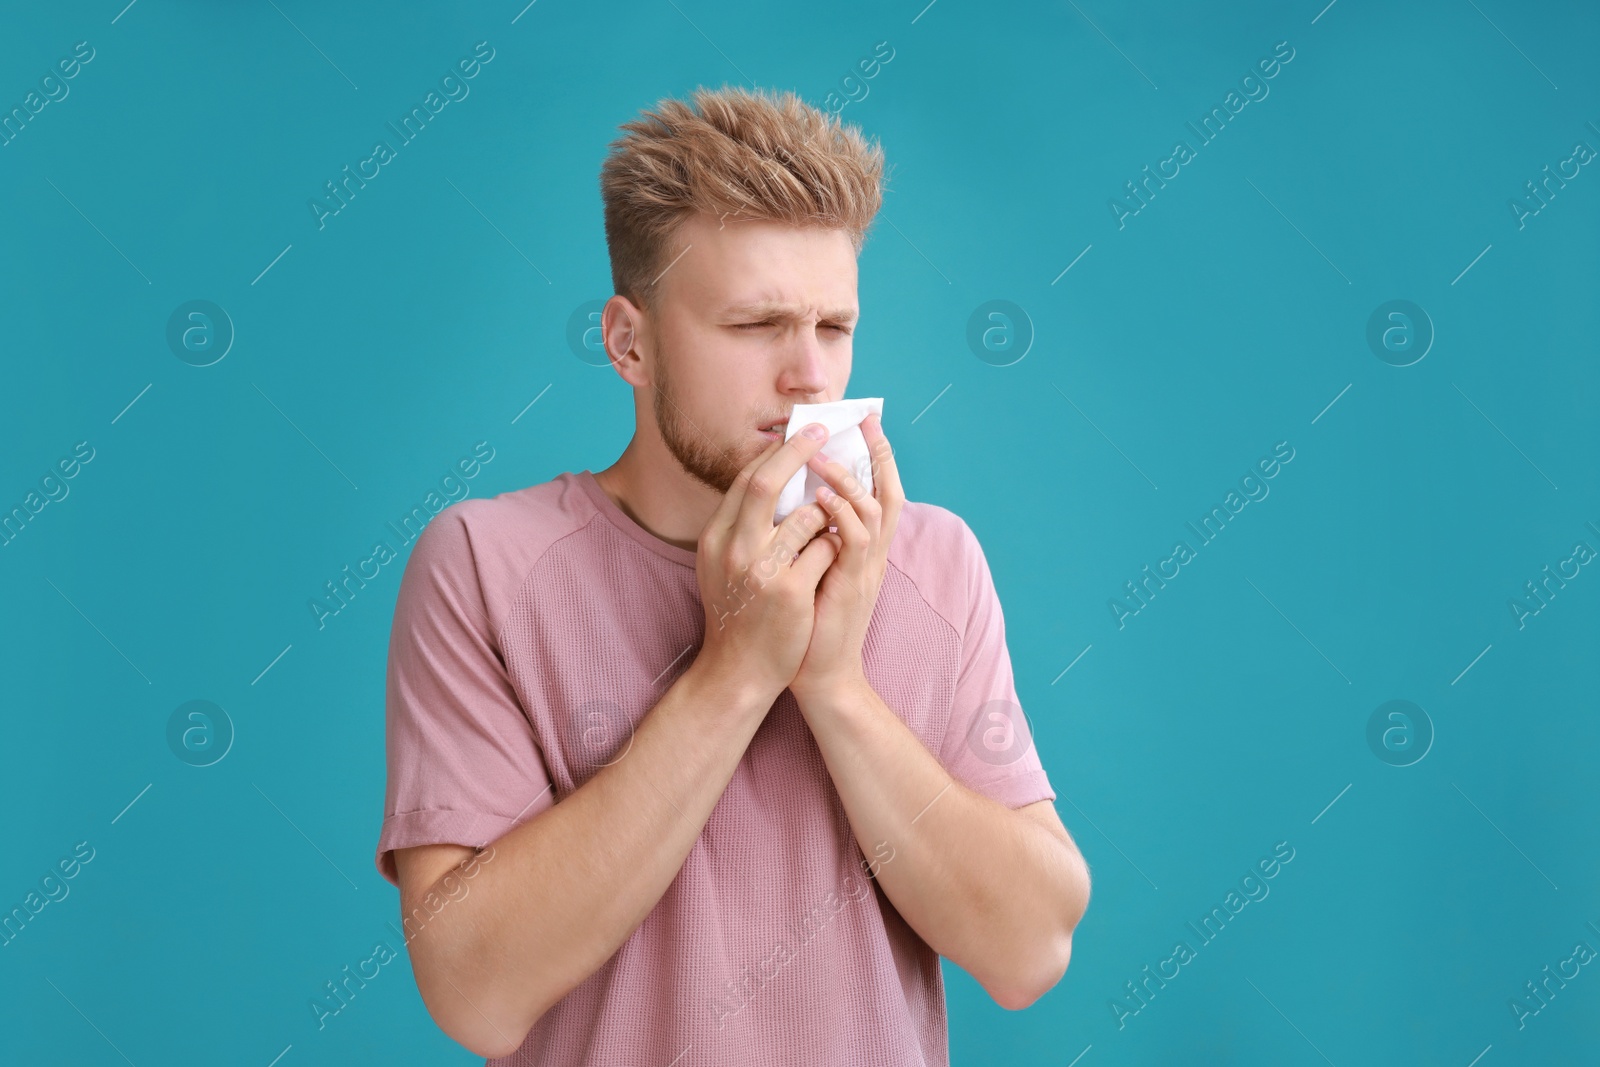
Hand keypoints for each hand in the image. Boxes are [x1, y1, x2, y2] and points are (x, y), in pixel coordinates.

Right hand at [694, 424, 839, 701]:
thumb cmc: (738, 615)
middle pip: (766, 483)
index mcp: (716, 537)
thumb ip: (740, 527)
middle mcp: (733, 548)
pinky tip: (840, 550)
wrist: (738, 672)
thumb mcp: (722, 565)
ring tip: (837, 512)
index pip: (746, 480)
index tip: (800, 433)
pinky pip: (825, 549)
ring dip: (827, 508)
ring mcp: (760, 570)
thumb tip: (767, 480)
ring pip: (806, 515)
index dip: (775, 453)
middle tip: (823, 429)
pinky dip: (836, 544)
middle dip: (798, 450)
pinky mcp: (789, 592)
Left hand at [789, 411, 902, 704]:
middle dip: (878, 453)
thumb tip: (798, 500)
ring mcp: (866, 569)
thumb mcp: (816, 570)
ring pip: (873, 510)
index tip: (866, 423)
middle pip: (889, 491)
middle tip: (865, 419)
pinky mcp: (853, 585)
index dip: (875, 457)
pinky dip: (841, 514)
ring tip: (823, 454)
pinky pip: (855, 541)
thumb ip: (817, 538)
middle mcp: (873, 555)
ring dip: (849, 478)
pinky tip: (821, 496)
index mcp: (864, 549)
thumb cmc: (811, 624)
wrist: (820, 674)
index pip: (877, 492)